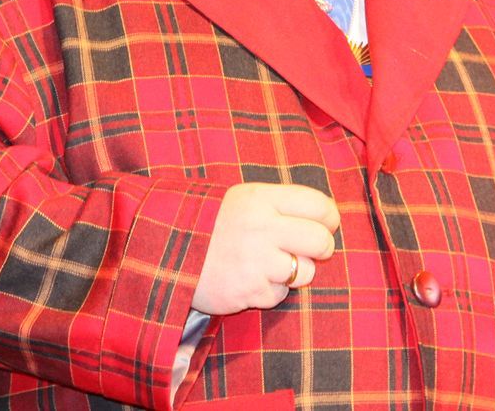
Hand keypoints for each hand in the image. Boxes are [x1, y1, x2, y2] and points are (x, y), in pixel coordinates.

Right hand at [191, 182, 339, 315]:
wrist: (166, 250)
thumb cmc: (213, 223)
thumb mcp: (243, 199)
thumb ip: (280, 204)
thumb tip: (326, 217)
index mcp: (261, 198)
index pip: (319, 205)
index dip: (328, 218)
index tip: (325, 224)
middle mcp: (262, 227)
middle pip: (320, 241)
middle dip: (320, 249)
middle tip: (306, 250)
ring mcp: (255, 261)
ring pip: (305, 272)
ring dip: (294, 273)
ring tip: (270, 265)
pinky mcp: (248, 290)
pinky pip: (280, 295)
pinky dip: (269, 291)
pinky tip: (250, 279)